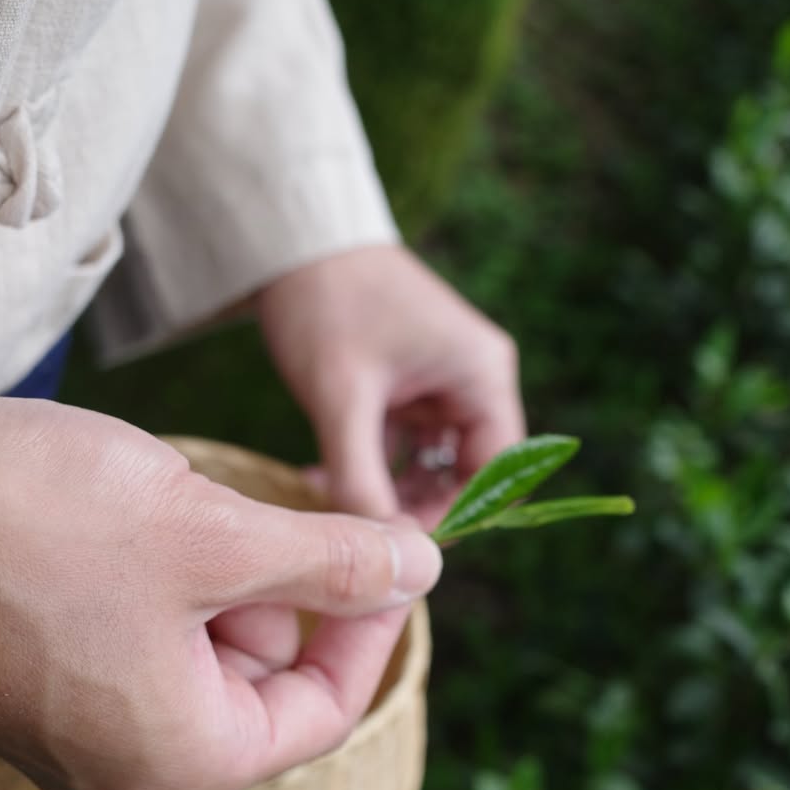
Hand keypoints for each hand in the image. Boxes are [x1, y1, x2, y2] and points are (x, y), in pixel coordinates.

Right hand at [0, 395, 440, 789]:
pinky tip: (111, 517)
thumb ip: (329, 562)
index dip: (371, 621)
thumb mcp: (210, 534)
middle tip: (251, 501)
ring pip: (190, 649)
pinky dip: (150, 578)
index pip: (323, 708)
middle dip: (273, 584)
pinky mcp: (20, 688)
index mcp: (182, 760)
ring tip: (162, 502)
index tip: (389, 545)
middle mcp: (123, 772)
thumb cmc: (28, 521)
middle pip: (255, 678)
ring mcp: (64, 735)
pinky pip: (125, 640)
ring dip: (206, 570)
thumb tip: (426, 571)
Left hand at [257, 245, 526, 528]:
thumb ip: (362, 477)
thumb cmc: (327, 304)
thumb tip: (382, 548)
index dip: (462, 516)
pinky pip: (400, 449)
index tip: (404, 546)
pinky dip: (369, 469)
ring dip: (387, 493)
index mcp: (482, 375)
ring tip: (333, 505)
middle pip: (467, 476)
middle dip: (416, 510)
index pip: (500, 473)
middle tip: (359, 535)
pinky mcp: (406, 389)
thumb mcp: (342, 398)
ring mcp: (439, 385)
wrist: (290, 242)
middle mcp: (473, 381)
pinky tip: (323, 479)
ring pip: (429, 468)